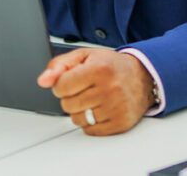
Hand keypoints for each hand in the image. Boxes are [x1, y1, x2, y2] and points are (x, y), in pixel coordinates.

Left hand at [37, 48, 153, 135]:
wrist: (143, 76)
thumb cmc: (111, 66)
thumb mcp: (85, 56)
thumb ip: (60, 65)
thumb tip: (43, 80)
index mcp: (99, 69)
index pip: (61, 86)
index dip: (62, 83)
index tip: (73, 79)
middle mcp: (109, 89)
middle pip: (67, 105)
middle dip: (72, 97)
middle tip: (87, 88)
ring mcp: (116, 107)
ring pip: (76, 120)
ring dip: (81, 111)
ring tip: (95, 98)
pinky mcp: (120, 123)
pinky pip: (89, 130)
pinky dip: (91, 122)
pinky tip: (101, 108)